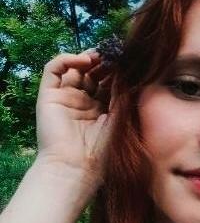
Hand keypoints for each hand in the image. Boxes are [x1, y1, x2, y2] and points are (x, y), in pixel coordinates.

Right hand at [35, 49, 115, 188]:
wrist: (76, 167)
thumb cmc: (102, 150)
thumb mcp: (118, 118)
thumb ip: (121, 94)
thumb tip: (126, 70)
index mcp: (101, 110)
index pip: (108, 82)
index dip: (117, 71)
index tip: (128, 61)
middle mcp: (83, 103)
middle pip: (92, 73)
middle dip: (104, 63)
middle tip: (115, 55)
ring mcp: (65, 98)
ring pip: (74, 68)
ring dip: (88, 58)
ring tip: (101, 56)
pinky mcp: (49, 96)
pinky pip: (53, 69)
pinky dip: (67, 59)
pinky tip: (84, 60)